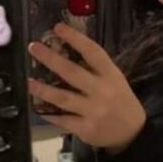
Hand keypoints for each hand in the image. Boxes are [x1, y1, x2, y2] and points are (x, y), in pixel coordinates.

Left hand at [27, 23, 146, 153]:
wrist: (133, 134)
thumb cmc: (121, 102)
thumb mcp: (115, 81)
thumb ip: (95, 69)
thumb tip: (64, 52)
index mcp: (111, 76)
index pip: (93, 52)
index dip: (75, 38)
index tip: (58, 28)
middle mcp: (102, 92)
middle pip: (72, 73)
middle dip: (51, 59)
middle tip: (33, 48)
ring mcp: (94, 111)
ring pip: (63, 98)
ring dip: (43, 90)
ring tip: (29, 82)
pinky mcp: (87, 129)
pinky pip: (64, 120)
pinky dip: (51, 115)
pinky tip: (40, 109)